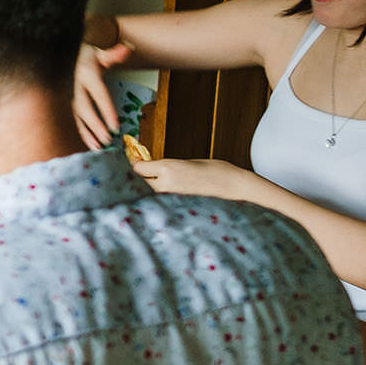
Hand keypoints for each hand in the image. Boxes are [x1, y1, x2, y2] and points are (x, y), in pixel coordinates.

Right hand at [73, 40, 132, 148]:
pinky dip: (83, 135)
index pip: (99, 95)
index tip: (115, 126)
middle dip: (96, 126)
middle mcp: (76, 88)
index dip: (106, 111)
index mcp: (87, 75)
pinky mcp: (68, 107)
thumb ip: (115, 54)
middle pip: (86, 110)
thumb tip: (128, 48)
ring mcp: (69, 99)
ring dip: (87, 134)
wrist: (64, 59)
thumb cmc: (88, 59)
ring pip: (77, 119)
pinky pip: (75, 122)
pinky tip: (92, 145)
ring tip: (98, 147)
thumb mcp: (101, 54)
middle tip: (107, 139)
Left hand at [132, 156, 254, 199]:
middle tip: (135, 171)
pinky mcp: (174, 205)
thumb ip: (166, 166)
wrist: (233, 186)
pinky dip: (153, 196)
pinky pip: (157, 200)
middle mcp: (165, 183)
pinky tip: (155, 192)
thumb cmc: (215, 170)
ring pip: (146, 193)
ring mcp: (169, 196)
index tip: (131, 159)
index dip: (132, 163)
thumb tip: (149, 168)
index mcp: (167, 167)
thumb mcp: (187, 162)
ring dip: (143, 188)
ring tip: (144, 182)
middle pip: (137, 182)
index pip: (137, 168)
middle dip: (134, 177)